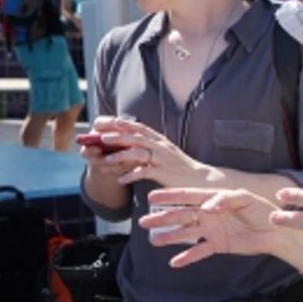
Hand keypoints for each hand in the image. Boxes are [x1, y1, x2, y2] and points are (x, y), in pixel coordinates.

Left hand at [88, 116, 204, 187]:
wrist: (200, 179)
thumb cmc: (181, 167)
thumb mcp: (167, 152)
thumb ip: (152, 146)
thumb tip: (134, 143)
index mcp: (161, 141)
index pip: (142, 128)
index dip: (127, 124)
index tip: (112, 121)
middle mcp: (161, 147)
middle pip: (137, 138)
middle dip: (118, 137)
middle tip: (102, 137)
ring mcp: (162, 159)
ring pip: (138, 153)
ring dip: (121, 156)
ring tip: (107, 160)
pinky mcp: (163, 173)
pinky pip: (143, 173)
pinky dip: (130, 176)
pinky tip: (120, 180)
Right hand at [141, 187, 283, 267]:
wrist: (277, 232)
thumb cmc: (263, 210)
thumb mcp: (246, 198)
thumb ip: (225, 199)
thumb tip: (208, 206)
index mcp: (213, 199)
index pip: (188, 196)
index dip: (170, 196)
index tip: (152, 197)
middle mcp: (208, 214)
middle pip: (181, 216)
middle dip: (163, 218)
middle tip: (143, 222)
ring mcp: (212, 230)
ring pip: (186, 233)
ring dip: (170, 237)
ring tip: (154, 240)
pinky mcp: (218, 245)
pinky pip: (199, 252)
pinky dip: (187, 257)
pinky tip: (174, 262)